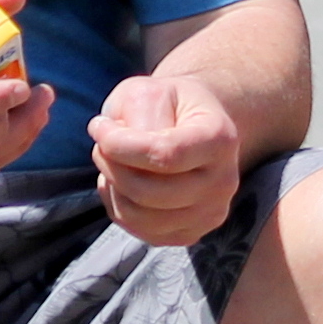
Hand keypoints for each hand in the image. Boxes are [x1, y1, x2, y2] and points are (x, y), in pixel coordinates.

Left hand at [88, 69, 244, 247]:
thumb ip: (137, 113)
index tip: (98, 127)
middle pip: (151, 192)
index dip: (121, 146)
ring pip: (142, 217)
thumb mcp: (152, 89)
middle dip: (112, 167)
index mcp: (220, 139)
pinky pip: (142, 232)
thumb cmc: (169, 105)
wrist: (194, 125)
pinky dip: (119, 208)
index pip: (165, 155)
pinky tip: (120, 183)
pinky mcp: (192, 234)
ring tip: (111, 162)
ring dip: (112, 188)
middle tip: (101, 144)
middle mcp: (224, 182)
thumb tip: (117, 149)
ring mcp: (211, 213)